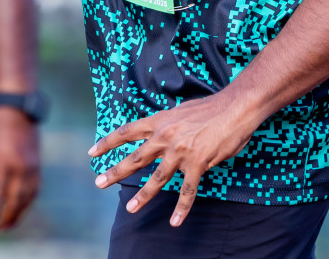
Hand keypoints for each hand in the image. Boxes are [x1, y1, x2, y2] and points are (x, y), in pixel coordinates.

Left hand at [0, 106, 40, 231]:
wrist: (19, 110)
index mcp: (5, 162)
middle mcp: (21, 167)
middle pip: (14, 201)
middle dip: (5, 218)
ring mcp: (32, 167)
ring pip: (27, 198)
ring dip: (17, 214)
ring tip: (8, 225)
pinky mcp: (38, 166)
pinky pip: (35, 190)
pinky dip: (27, 203)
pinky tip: (19, 209)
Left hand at [89, 92, 261, 227]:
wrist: (236, 106)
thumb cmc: (213, 107)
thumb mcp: (182, 111)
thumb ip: (169, 125)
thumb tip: (164, 139)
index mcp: (161, 120)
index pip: (127, 131)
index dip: (108, 142)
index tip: (92, 152)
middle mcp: (166, 136)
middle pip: (135, 158)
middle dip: (115, 172)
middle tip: (99, 183)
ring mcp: (180, 151)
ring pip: (157, 179)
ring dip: (142, 196)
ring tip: (130, 208)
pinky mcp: (198, 163)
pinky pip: (187, 191)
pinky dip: (181, 208)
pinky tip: (175, 221)